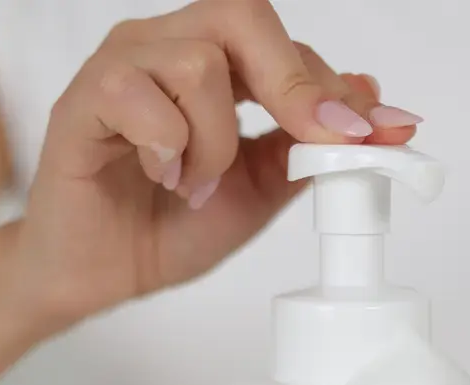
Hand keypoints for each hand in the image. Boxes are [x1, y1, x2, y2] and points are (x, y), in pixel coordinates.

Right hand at [14, 0, 421, 329]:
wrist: (103, 273)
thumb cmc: (170, 227)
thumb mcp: (259, 192)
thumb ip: (304, 148)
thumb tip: (366, 102)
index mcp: (215, 70)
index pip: (287, 51)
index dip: (338, 91)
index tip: (385, 132)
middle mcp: (169, 51)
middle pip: (242, 15)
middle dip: (293, 88)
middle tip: (310, 144)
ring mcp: (125, 68)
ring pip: (200, 62)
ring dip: (215, 141)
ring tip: (196, 185)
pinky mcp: (84, 97)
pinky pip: (138, 94)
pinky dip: (167, 146)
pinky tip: (160, 176)